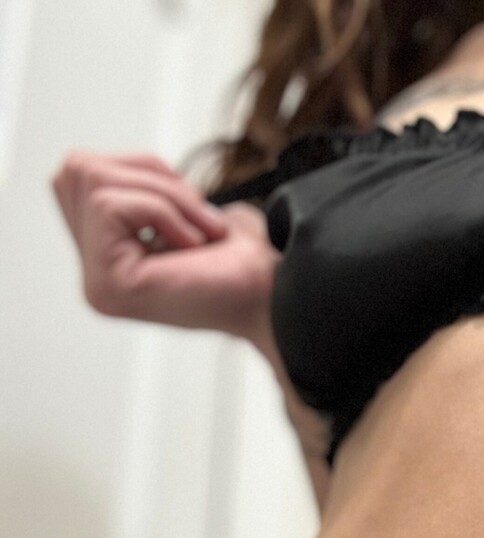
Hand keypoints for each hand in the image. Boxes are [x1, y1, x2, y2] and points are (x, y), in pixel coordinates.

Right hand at [51, 149, 277, 340]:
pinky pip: (111, 205)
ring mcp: (97, 284)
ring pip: (96, 183)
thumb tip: (111, 166)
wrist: (278, 300)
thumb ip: (138, 188)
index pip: (83, 175)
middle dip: (150, 175)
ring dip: (165, 196)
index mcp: (107, 260)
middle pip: (81, 170)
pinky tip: (192, 247)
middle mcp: (94, 277)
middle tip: (198, 219)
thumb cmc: (245, 262)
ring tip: (200, 234)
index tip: (189, 209)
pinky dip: (164, 211)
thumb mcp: (184, 208)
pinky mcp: (108, 285)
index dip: (142, 169)